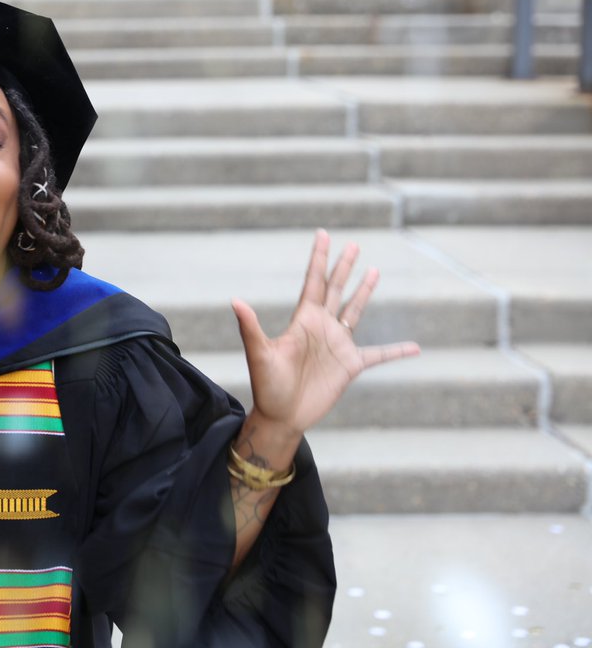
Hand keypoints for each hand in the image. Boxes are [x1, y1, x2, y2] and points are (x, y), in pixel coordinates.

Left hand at [231, 229, 419, 439]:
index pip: (314, 282)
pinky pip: (379, 355)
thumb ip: (250, 327)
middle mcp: (321, 327)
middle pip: (336, 289)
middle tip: (354, 245)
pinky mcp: (350, 366)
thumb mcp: (259, 354)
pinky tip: (414, 347)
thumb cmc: (266, 386)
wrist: (282, 416)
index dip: (319, 258)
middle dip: (344, 267)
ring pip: (355, 311)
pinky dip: (396, 351)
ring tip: (374, 271)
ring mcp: (338, 345)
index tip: (323, 234)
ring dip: (364, 292)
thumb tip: (235, 301)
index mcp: (303, 320)